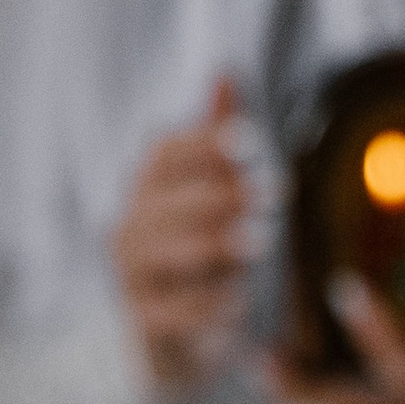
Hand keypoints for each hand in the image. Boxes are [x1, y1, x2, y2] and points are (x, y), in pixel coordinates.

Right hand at [114, 78, 259, 391]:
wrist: (171, 334)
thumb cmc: (198, 250)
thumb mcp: (211, 192)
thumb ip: (216, 137)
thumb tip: (226, 69)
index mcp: (150, 188)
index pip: (165, 152)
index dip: (204, 143)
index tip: (251, 140)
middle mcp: (131, 224)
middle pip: (167, 200)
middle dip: (219, 194)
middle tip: (273, 192)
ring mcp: (132, 273)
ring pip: (164, 251)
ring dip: (212, 244)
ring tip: (258, 242)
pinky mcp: (142, 319)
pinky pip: (169, 310)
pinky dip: (203, 305)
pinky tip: (239, 302)